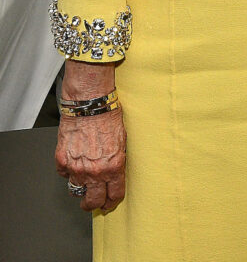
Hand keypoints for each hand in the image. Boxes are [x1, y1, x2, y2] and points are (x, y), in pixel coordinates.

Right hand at [54, 61, 125, 212]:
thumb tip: (113, 173)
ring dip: (80, 187)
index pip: (113, 195)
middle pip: (92, 201)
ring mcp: (76, 168)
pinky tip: (74, 161)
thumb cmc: (108, 117)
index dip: (111, 202)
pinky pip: (64, 174)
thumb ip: (116, 161)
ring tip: (83, 180)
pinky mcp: (62, 161)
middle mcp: (95, 171)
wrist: (90, 104)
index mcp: (113, 167)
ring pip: (76, 190)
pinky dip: (68, 171)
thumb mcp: (121, 141)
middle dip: (93, 204)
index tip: (109, 203)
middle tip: (93, 202)